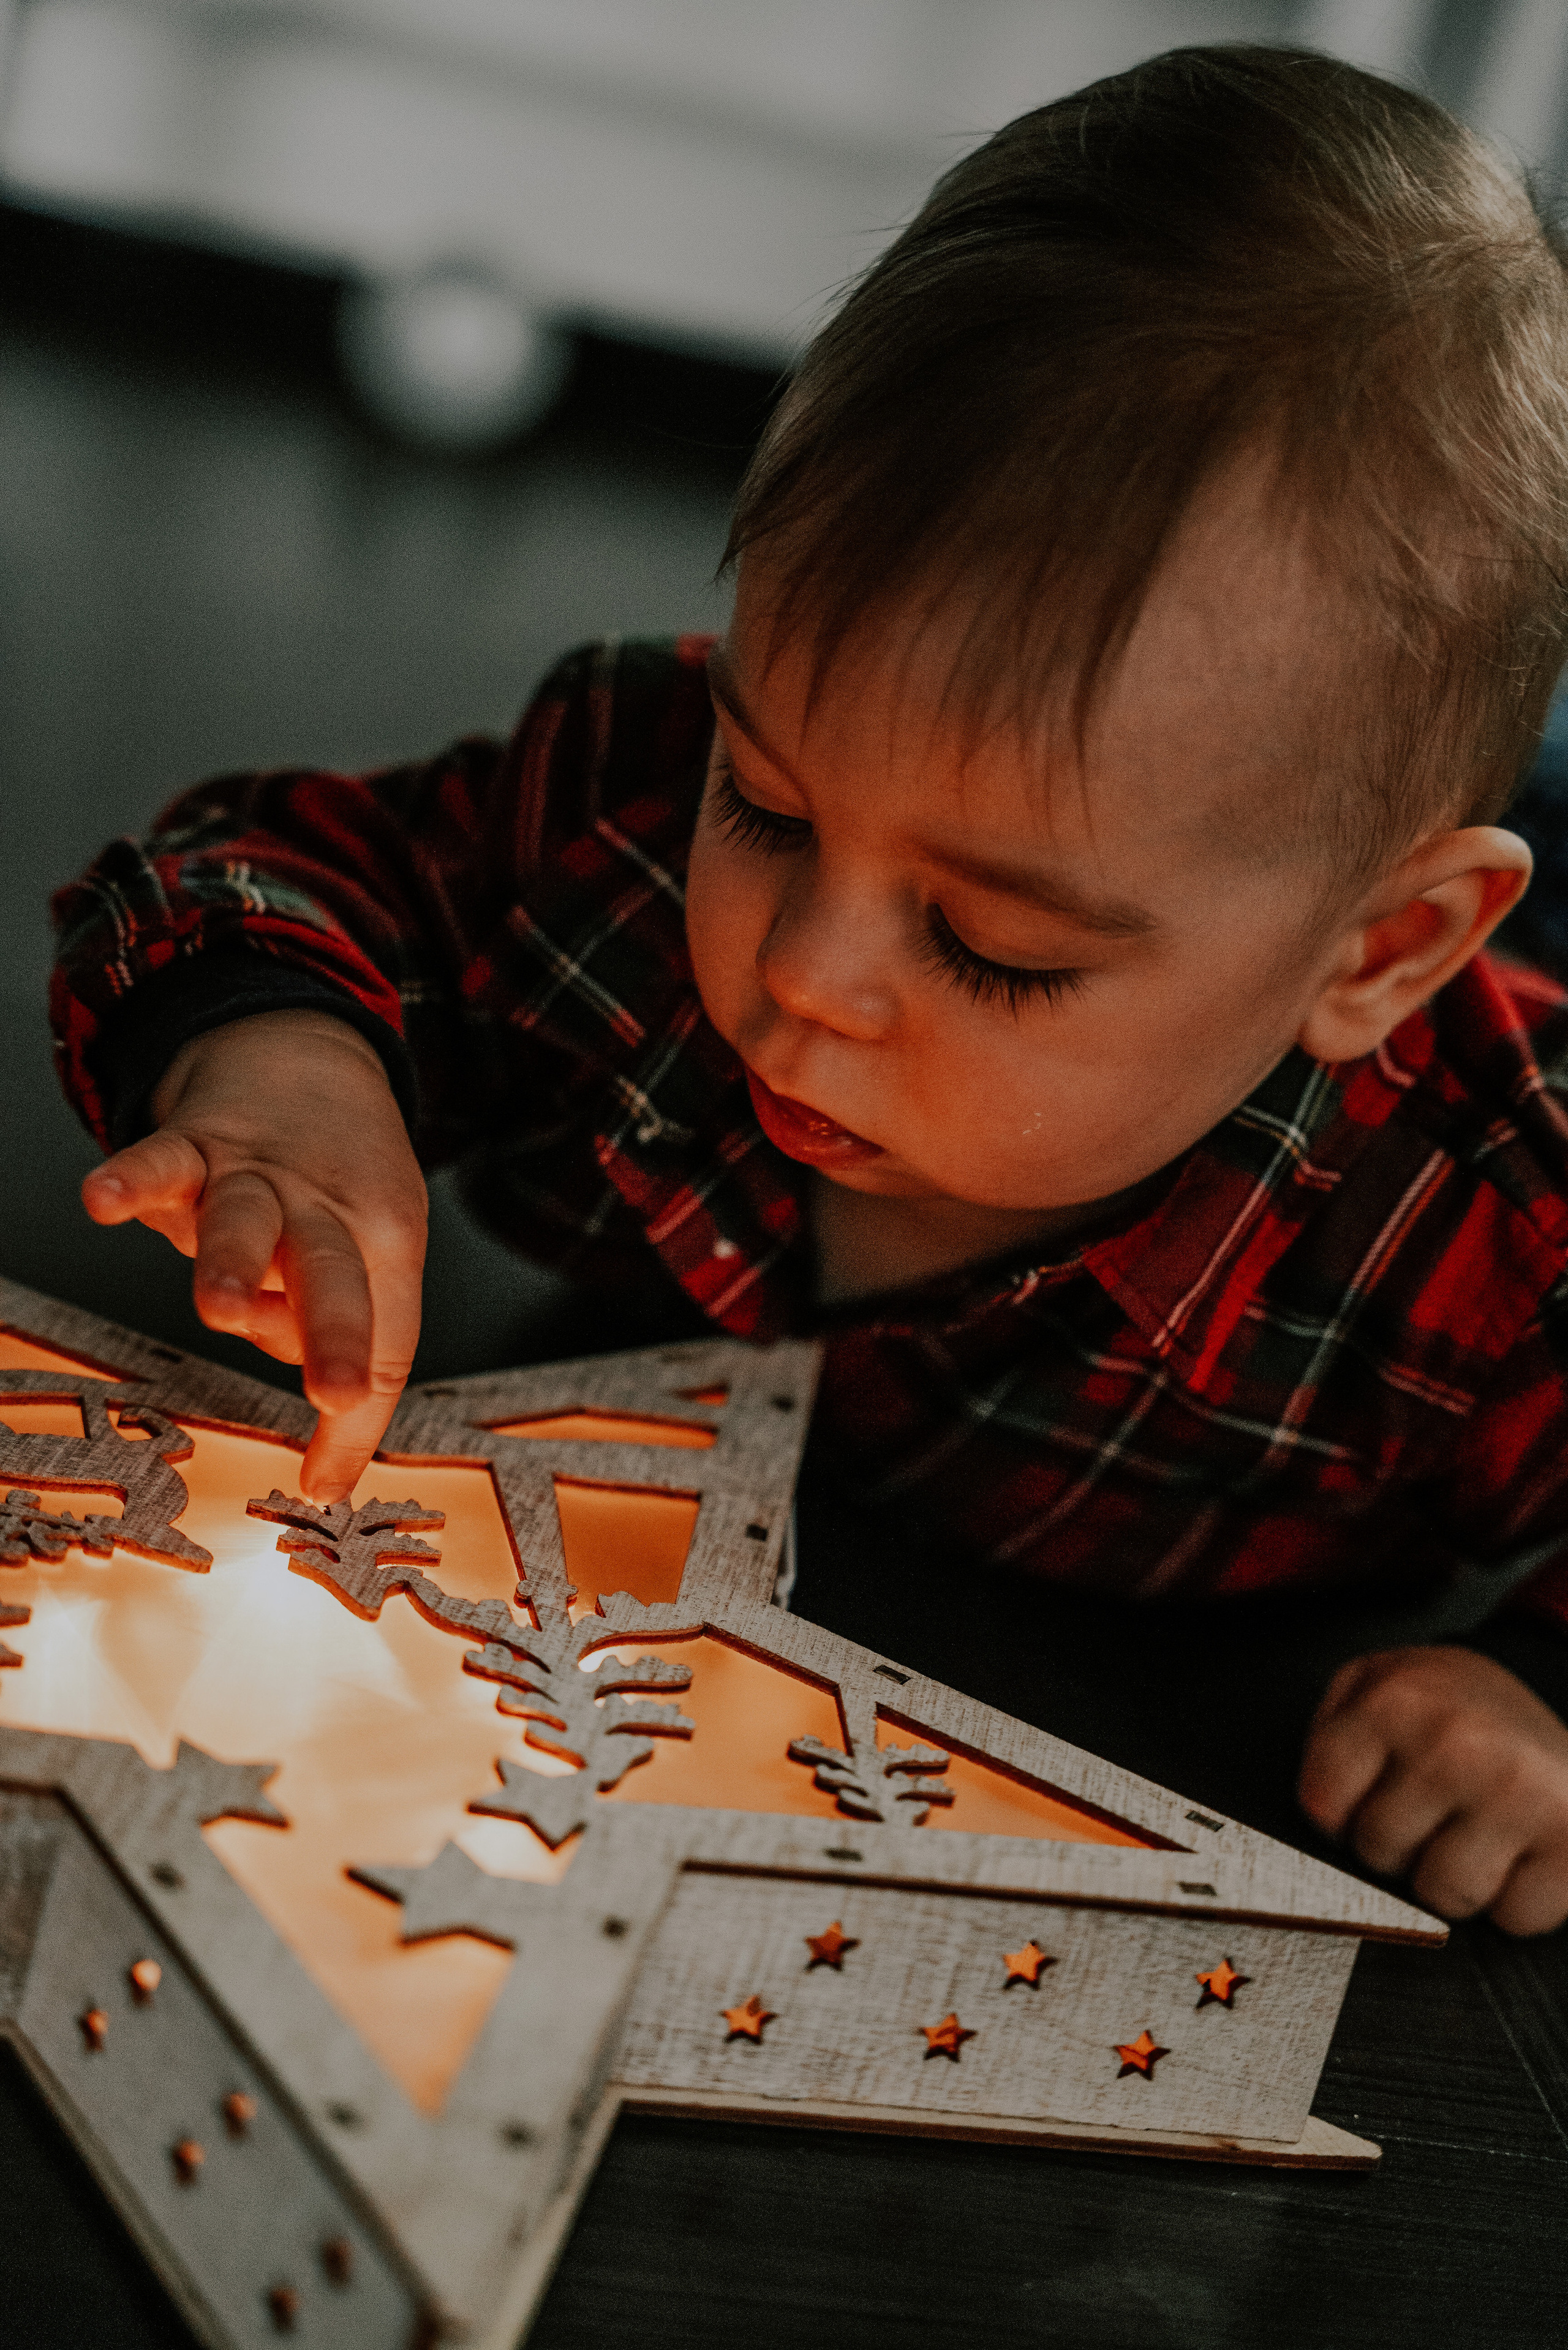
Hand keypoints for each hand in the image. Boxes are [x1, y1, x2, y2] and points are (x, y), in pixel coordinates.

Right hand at [81, 1009, 426, 1501]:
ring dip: (235, 1263)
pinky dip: (133, 1178)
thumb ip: (347, 1358)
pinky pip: (163, 1160)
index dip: (361, 1411)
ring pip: (248, 1220)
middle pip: (337, 1277)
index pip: (386, 1338)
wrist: (307, 1055)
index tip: (324, 1480)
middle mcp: (325, 1211)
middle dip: (334, 1334)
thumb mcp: (373, 1259)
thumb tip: (325, 1482)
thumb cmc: (340, 1185)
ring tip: (222, 1307)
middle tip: (334, 1390)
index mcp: (382, 1246)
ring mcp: (258, 1175)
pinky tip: (104, 1199)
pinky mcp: (197, 1142)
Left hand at [1299, 1645, 1567, 1934]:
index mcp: (1397, 1701)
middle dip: (1398, 1843)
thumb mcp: (1380, 1683)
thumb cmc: (1459, 1706)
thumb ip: (1332, 1733)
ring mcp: (1519, 1793)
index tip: (1371, 1793)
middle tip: (1435, 1806)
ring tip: (1475, 1827)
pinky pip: (1515, 1918)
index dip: (1342, 1812)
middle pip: (1378, 1854)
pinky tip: (1520, 1849)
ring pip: (1445, 1896)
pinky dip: (1516, 1899)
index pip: (1322, 1807)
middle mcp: (1456, 1743)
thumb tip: (1316, 1812)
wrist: (1559, 1700)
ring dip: (1454, 1878)